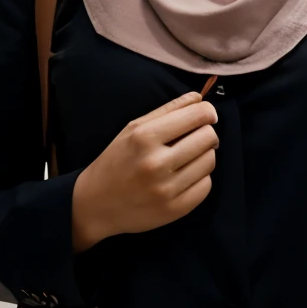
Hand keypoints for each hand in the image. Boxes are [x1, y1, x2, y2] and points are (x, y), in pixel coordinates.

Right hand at [71, 91, 218, 252]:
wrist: (96, 204)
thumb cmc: (116, 160)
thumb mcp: (133, 128)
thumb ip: (168, 110)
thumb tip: (200, 98)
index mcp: (145, 137)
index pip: (198, 116)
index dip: (208, 112)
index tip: (207, 114)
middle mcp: (156, 163)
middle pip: (208, 137)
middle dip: (207, 133)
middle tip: (196, 136)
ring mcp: (166, 189)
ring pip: (210, 160)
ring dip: (203, 155)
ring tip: (188, 157)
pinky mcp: (175, 209)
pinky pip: (206, 185)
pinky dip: (200, 178)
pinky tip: (185, 176)